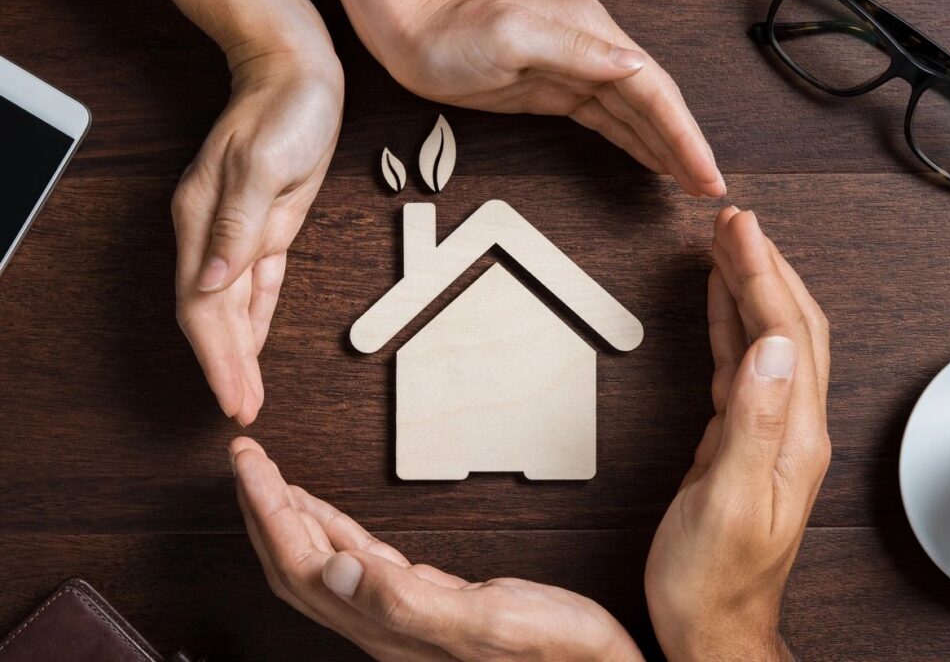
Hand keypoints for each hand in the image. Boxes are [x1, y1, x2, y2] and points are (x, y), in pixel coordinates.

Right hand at [161, 0, 343, 423]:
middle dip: (227, 368)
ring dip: (240, 353)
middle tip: (241, 412)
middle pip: (214, 317)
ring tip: (247, 394)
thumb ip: (238, 226)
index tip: (232, 398)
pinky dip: (256, 320)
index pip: (203, 307)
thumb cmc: (282, 112)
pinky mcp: (268, 229)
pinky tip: (256, 346)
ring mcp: (239, 233)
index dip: (216, 358)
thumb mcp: (263, 165)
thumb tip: (212, 282)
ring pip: (233, 308)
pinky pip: (258, 286)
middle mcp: (214, 234)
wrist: (297, 77)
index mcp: (203, 222)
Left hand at [230, 437, 642, 660]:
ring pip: (321, 559)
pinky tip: (323, 511)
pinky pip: (356, 557)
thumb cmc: (552, 650)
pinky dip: (332, 526)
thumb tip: (333, 572)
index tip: (250, 467)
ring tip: (268, 477)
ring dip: (289, 515)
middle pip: (298, 562)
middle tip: (246, 459)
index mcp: (387, 624)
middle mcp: (381, 620)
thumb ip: (406, 602)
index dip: (269, 513)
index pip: (304, 564)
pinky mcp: (421, 597)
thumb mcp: (484, 622)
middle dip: (264, 508)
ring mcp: (398, 610)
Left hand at [334, 0, 723, 197]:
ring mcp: (578, 72)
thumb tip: (633, 65)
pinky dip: (636, 142)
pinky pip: (610, 121)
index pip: (654, 90)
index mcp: (592, 36)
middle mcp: (593, 52)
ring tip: (693, 182)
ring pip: (637, 116)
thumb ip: (578, 50)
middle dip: (686, 147)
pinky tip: (653, 159)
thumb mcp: (514, 35)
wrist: (413, 38)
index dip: (684, 134)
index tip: (705, 170)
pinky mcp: (560, 92)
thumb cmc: (453, 35)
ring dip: (667, 149)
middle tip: (710, 187)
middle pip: (655, 105)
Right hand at [644, 208, 830, 660]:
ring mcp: (768, 431)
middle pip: (789, 324)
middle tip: (733, 221)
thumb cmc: (713, 577)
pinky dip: (730, 323)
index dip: (760, 274)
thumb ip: (754, 422)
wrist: (710, 624)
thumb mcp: (730, 502)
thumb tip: (771, 345)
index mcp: (794, 435)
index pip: (785, 332)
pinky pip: (740, 364)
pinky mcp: (740, 438)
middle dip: (763, 265)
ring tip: (727, 245)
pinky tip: (718, 305)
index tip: (737, 228)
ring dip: (749, 285)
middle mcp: (791, 426)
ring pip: (766, 338)